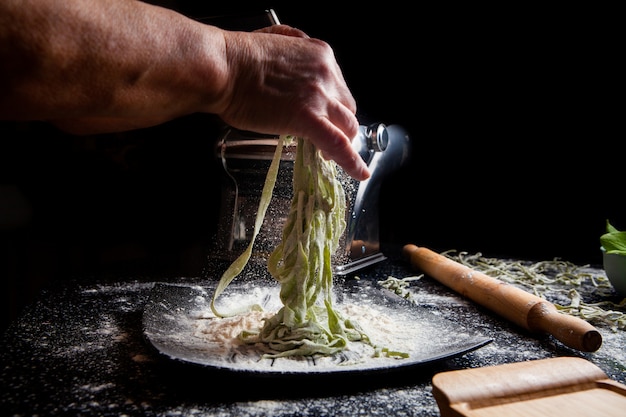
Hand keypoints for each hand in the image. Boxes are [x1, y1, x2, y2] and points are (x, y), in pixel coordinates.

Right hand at [216, 25, 369, 180]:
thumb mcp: (275, 41)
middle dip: (339, 122)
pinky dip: (351, 161)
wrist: (222, 68)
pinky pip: (338, 143)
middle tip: (327, 135)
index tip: (327, 114)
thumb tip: (295, 57)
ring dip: (344, 140)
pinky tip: (358, 172)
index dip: (333, 105)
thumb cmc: (236, 58)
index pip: (338, 86)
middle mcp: (326, 73)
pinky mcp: (308, 118)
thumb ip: (293, 50)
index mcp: (320, 55)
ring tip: (331, 154)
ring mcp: (319, 96)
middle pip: (347, 106)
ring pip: (347, 125)